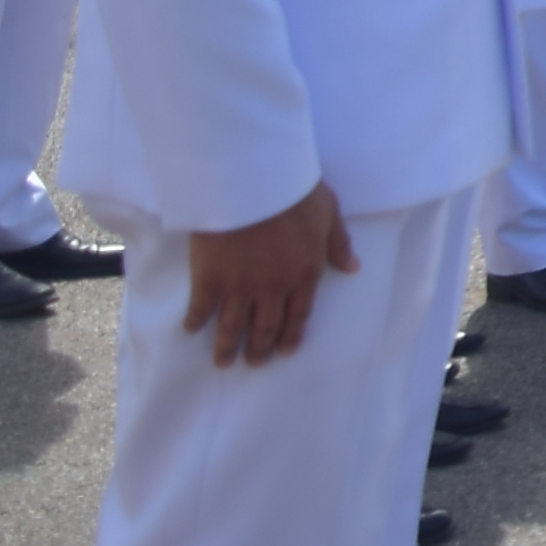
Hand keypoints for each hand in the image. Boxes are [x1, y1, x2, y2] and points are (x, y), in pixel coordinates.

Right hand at [183, 181, 351, 367]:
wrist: (252, 182)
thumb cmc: (294, 191)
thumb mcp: (329, 213)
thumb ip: (338, 244)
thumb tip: (353, 268)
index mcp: (305, 273)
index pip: (299, 314)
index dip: (292, 335)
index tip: (286, 351)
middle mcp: (273, 287)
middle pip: (266, 326)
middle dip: (260, 349)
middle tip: (254, 364)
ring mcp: (240, 286)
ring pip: (233, 326)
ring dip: (227, 347)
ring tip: (223, 363)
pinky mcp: (209, 278)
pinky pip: (201, 308)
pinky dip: (196, 321)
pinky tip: (191, 330)